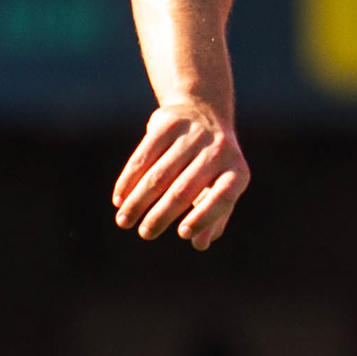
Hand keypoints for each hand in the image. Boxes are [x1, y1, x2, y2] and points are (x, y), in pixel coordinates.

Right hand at [112, 102, 249, 247]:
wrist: (203, 112)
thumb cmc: (213, 166)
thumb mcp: (221, 189)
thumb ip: (215, 218)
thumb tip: (200, 244)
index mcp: (237, 172)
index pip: (223, 197)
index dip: (204, 217)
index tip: (183, 234)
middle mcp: (218, 151)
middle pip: (183, 189)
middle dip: (161, 214)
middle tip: (145, 234)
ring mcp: (193, 135)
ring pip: (159, 175)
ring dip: (138, 201)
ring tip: (124, 221)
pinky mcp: (168, 123)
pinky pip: (143, 156)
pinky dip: (129, 180)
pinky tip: (119, 199)